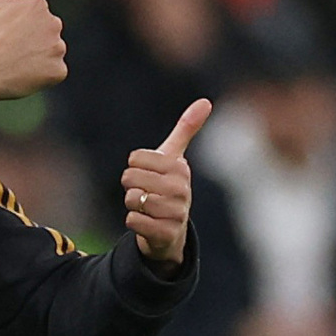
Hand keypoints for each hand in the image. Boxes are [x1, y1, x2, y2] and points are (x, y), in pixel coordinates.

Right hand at [0, 0, 66, 100]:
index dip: (15, 28)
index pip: (33, 18)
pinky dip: (42, 75)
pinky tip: (23, 74)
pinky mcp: (58, 71)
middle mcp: (54, 23)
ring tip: (14, 62)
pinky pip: (54, 72)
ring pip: (50, 53)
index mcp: (39, 4)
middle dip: (29, 42)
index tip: (1, 34)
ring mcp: (58, 48)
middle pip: (44, 35)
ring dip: (36, 59)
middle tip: (6, 49)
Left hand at [122, 99, 211, 268]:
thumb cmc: (169, 186)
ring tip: (147, 206)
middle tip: (145, 191)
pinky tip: (145, 221)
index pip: (135, 158)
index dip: (134, 166)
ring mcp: (176, 213)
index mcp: (180, 168)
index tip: (148, 172)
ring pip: (131, 200)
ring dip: (132, 203)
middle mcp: (181, 190)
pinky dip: (133, 220)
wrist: (172, 229)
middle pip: (130, 178)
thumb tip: (206, 101)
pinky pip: (133, 221)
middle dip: (131, 185)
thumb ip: (186, 128)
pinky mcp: (166, 234)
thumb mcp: (175, 157)